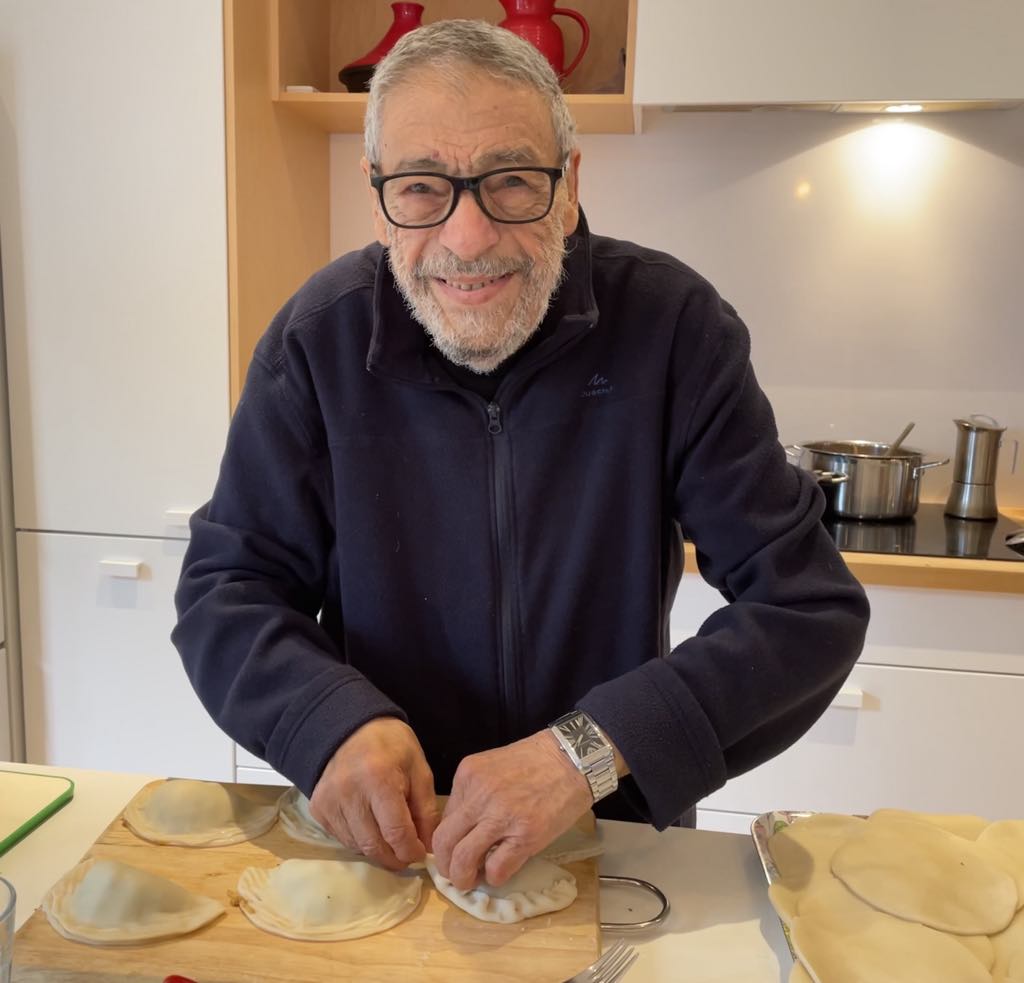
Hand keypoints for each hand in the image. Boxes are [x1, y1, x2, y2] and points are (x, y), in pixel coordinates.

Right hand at [308, 717, 438, 869]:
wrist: (350, 729)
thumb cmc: (391, 746)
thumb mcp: (419, 769)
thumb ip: (426, 809)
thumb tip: (429, 847)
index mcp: (379, 779)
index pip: (396, 832)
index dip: (411, 850)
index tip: (421, 852)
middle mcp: (349, 792)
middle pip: (374, 845)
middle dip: (395, 857)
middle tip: (407, 854)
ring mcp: (329, 802)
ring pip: (357, 846)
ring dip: (378, 850)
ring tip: (391, 839)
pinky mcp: (317, 809)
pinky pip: (342, 838)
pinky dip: (360, 841)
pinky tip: (371, 827)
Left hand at [431, 730, 592, 889]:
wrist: (573, 759)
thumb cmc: (536, 761)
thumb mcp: (493, 765)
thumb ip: (475, 792)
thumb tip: (464, 827)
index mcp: (468, 775)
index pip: (444, 817)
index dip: (447, 839)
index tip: (454, 848)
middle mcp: (479, 795)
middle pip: (444, 841)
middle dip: (444, 864)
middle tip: (453, 872)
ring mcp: (502, 816)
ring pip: (463, 859)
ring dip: (462, 877)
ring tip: (470, 881)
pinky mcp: (526, 836)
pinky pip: (497, 868)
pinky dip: (494, 877)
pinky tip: (500, 872)